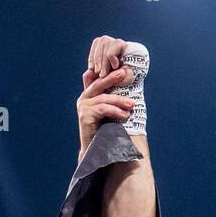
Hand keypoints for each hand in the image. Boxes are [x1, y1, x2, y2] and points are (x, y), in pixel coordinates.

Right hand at [77, 36, 135, 154]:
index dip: (107, 72)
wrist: (95, 150)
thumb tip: (125, 83)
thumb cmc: (104, 129)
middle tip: (124, 73)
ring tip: (132, 105)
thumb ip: (112, 98)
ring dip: (120, 101)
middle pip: (98, 84)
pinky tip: (125, 115)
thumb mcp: (108, 110)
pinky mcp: (85, 116)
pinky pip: (103, 109)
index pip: (98, 79)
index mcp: (89, 95)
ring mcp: (82, 107)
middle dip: (112, 78)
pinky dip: (115, 111)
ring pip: (103, 98)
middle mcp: (83, 99)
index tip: (121, 66)